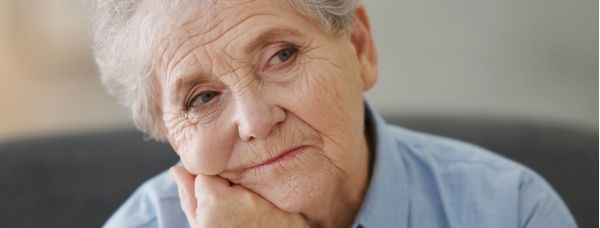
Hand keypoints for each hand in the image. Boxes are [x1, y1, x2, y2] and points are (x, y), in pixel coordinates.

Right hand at [170, 166, 310, 227]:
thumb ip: (189, 199)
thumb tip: (178, 169)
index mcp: (218, 202)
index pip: (210, 172)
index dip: (208, 187)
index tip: (211, 202)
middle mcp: (249, 200)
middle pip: (237, 179)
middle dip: (233, 192)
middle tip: (233, 220)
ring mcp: (276, 209)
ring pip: (261, 190)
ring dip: (255, 203)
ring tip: (249, 227)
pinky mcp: (297, 220)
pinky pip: (283, 204)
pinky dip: (276, 215)